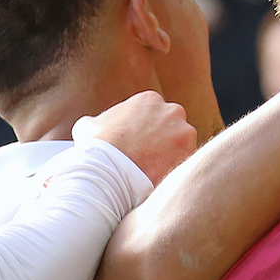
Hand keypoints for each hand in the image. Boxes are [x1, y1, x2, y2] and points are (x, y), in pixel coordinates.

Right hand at [76, 90, 195, 184]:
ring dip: (173, 156)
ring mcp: (184, 132)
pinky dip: (176, 171)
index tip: (143, 145)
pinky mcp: (190, 154)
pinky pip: (187, 163)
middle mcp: (172, 111)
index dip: (149, 132)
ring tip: (156, 173)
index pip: (155, 115)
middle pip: (173, 128)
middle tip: (151, 159)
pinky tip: (162, 179)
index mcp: (150, 100)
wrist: (108, 170)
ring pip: (183, 146)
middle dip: (164, 142)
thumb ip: (98, 121)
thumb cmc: (97, 147)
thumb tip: (93, 126)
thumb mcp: (88, 126)